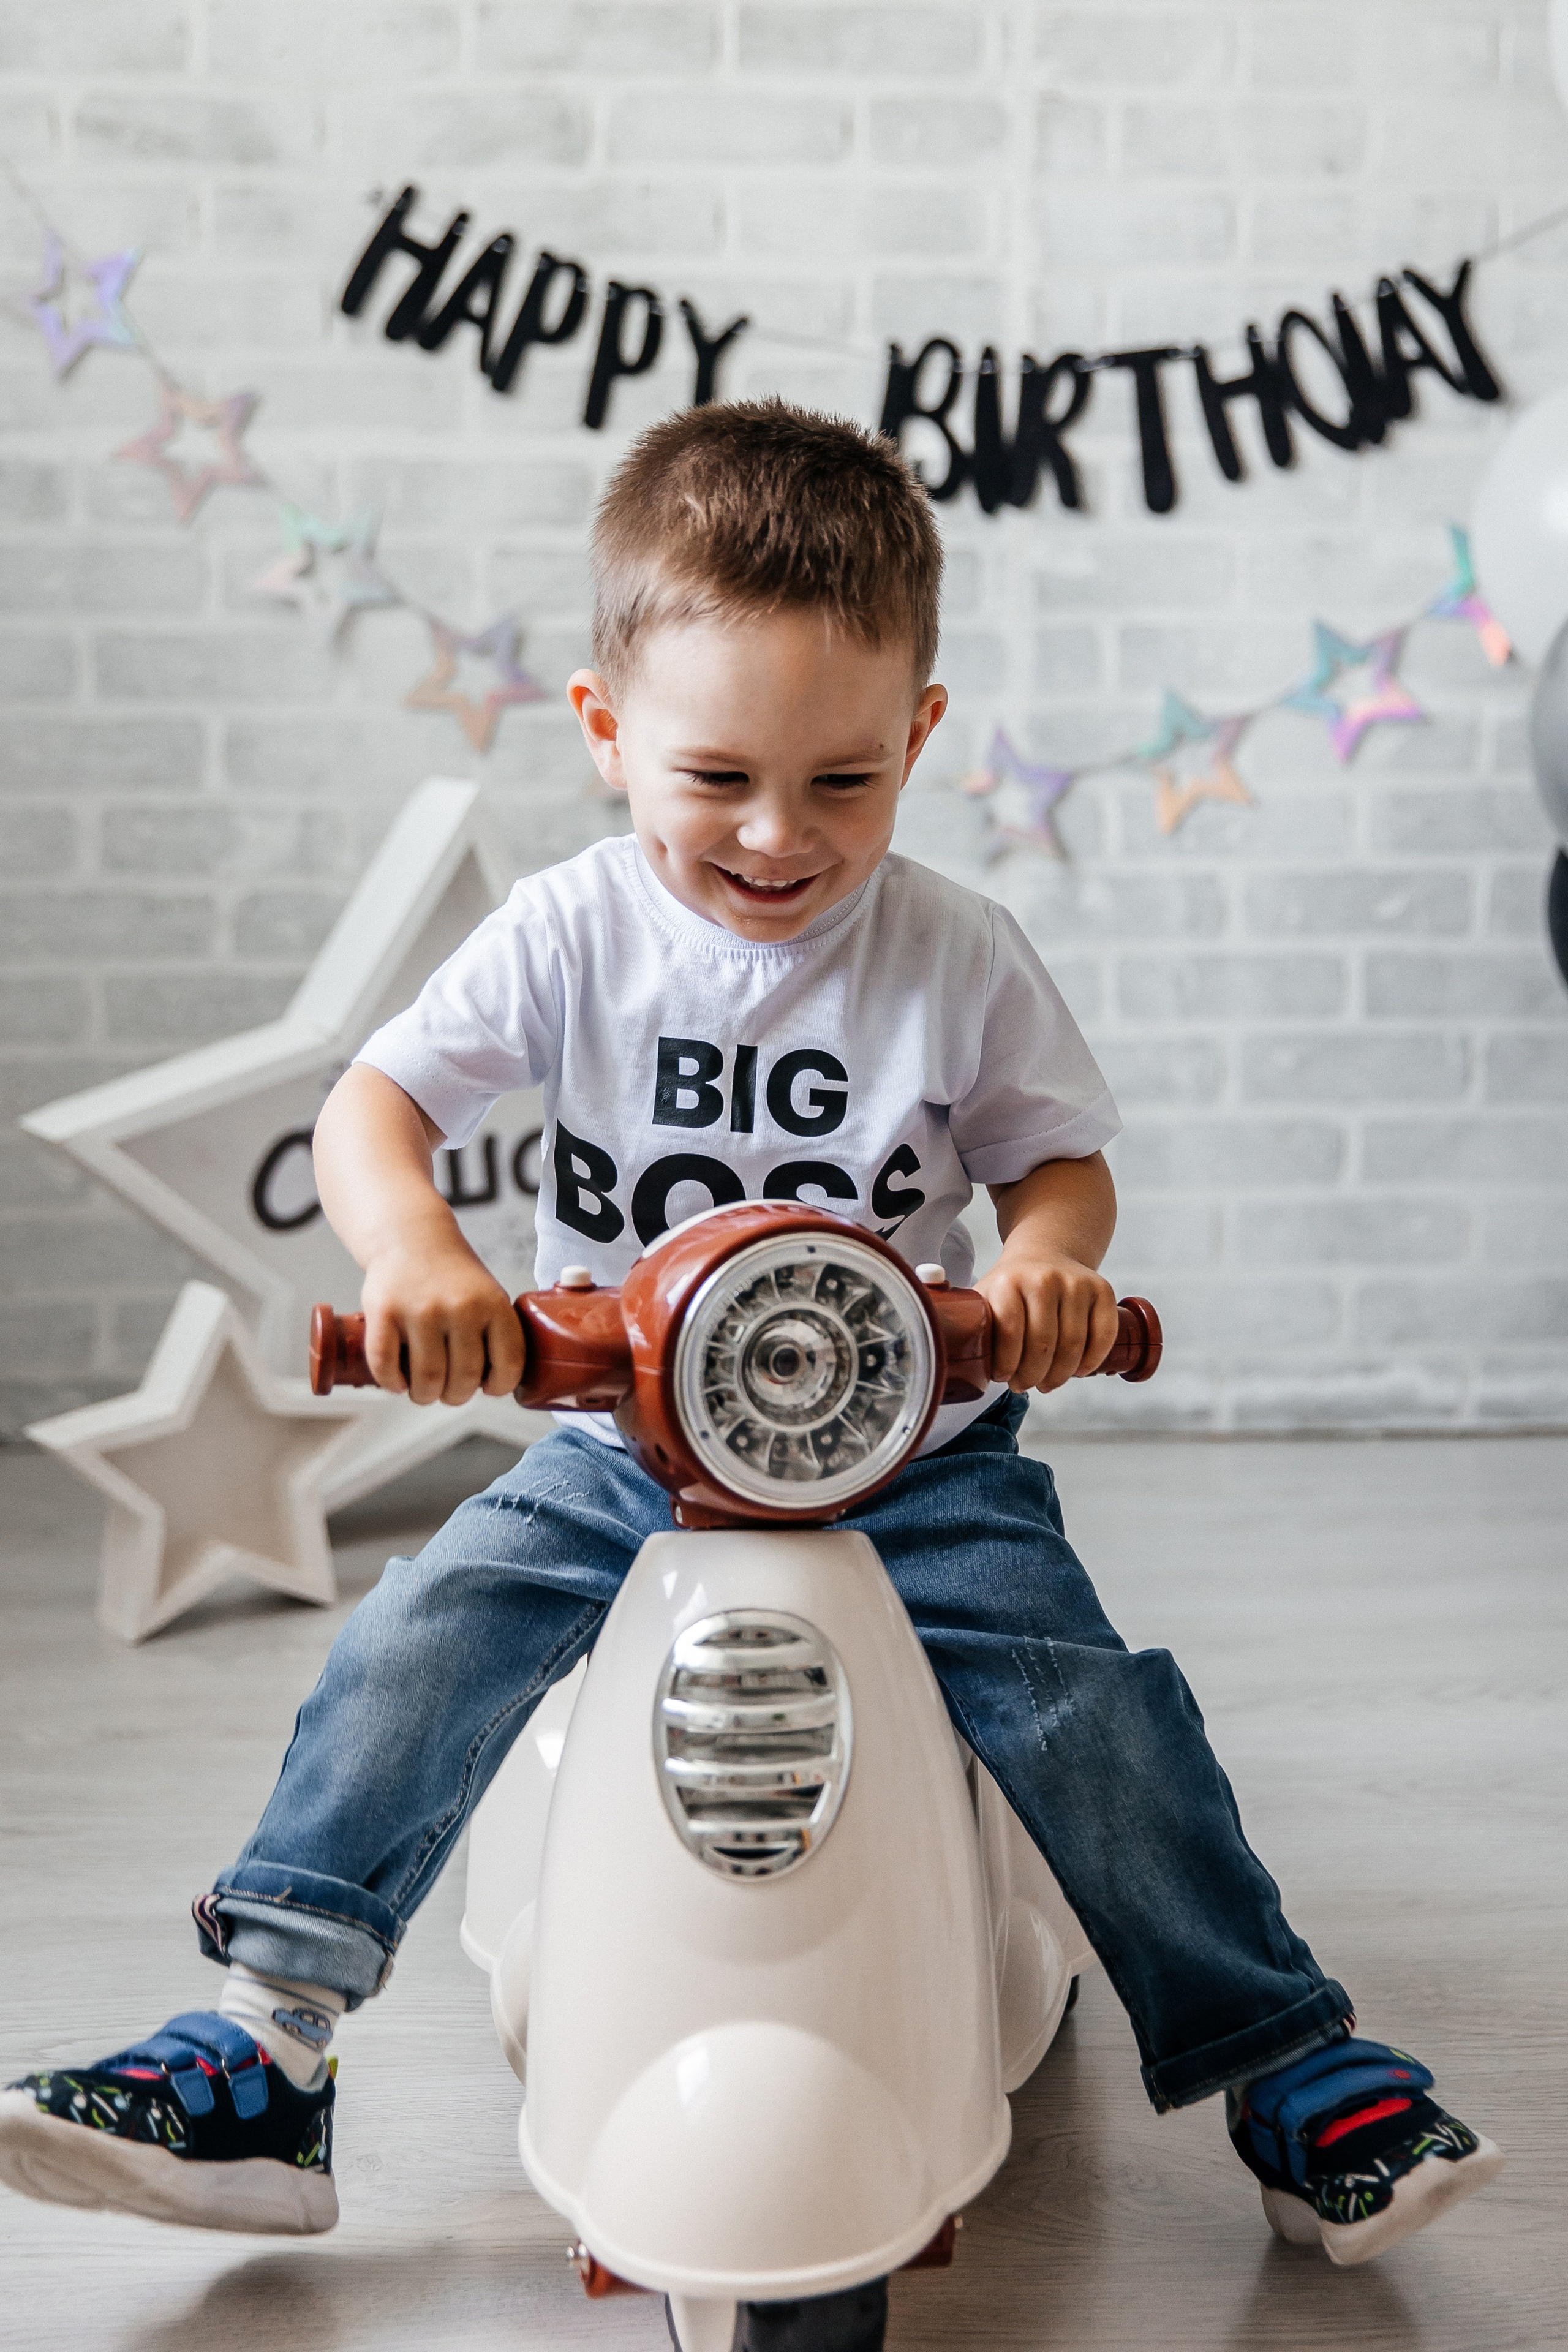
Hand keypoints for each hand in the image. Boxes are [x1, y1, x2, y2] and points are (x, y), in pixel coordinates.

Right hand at [360, 1230, 525, 1405]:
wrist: (412, 1238)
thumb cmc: (453, 1278)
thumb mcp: (489, 1296)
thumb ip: (496, 1336)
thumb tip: (494, 1385)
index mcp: (493, 1304)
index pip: (508, 1364)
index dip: (499, 1387)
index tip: (488, 1387)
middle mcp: (460, 1307)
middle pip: (464, 1379)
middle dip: (456, 1396)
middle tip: (448, 1392)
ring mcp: (420, 1309)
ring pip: (427, 1379)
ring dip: (425, 1395)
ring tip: (423, 1390)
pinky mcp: (385, 1311)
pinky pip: (386, 1365)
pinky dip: (392, 1383)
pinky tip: (398, 1382)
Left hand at [977, 1250, 1119, 1393]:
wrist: (1045, 1254)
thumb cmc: (1012, 1287)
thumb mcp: (985, 1297)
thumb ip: (974, 1325)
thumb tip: (965, 1367)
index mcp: (1008, 1282)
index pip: (1009, 1332)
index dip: (1006, 1364)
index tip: (1002, 1377)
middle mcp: (1044, 1279)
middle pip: (1042, 1345)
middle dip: (1032, 1376)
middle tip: (1025, 1384)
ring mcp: (1075, 1283)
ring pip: (1073, 1345)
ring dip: (1060, 1375)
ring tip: (1048, 1382)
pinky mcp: (1101, 1289)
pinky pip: (1103, 1334)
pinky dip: (1092, 1360)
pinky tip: (1078, 1371)